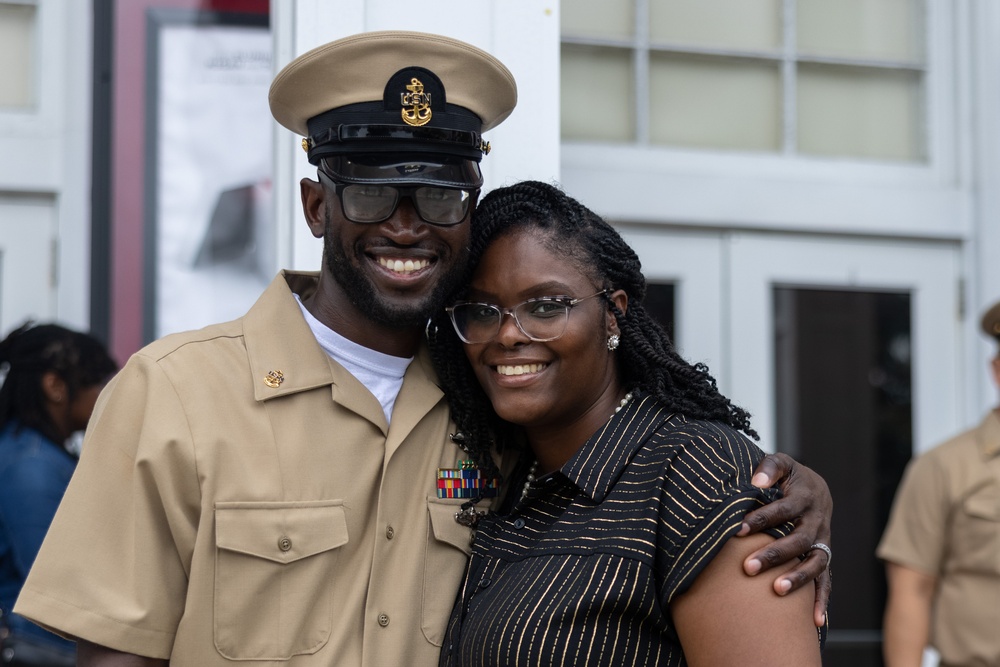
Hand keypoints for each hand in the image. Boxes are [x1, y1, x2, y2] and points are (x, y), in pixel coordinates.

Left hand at [737, 452, 831, 627]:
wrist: (816, 488)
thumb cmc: (789, 478)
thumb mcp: (782, 464)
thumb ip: (769, 468)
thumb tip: (756, 481)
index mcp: (805, 498)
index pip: (783, 510)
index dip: (760, 520)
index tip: (737, 530)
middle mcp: (817, 522)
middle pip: (798, 540)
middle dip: (774, 554)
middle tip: (748, 567)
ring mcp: (823, 542)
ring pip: (815, 563)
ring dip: (798, 578)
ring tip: (777, 591)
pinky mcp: (824, 557)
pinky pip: (826, 581)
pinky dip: (822, 601)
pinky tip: (815, 622)